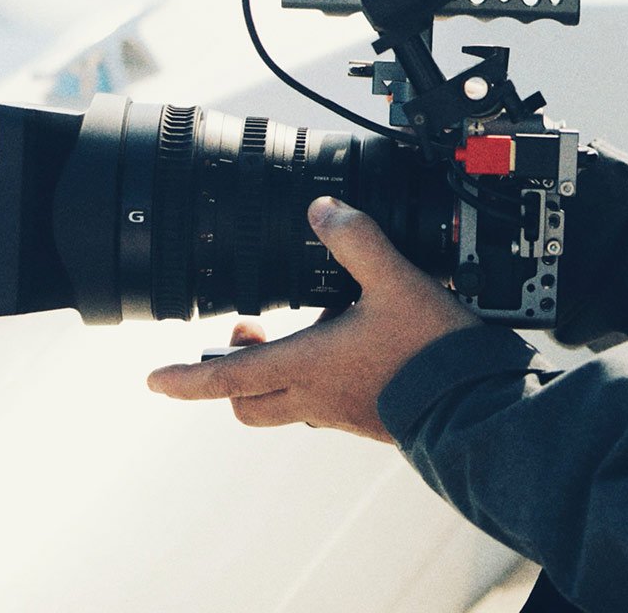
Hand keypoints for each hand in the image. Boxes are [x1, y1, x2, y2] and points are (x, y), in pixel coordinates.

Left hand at [146, 196, 480, 441]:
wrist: (474, 406)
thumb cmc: (431, 351)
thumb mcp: (395, 281)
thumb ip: (358, 240)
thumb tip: (323, 209)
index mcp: (308, 366)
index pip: (226, 379)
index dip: (183, 380)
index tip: (154, 381)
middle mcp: (315, 396)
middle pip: (246, 402)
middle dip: (225, 379)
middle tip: (233, 343)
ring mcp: (339, 412)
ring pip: (281, 407)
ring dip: (268, 380)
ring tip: (287, 339)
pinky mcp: (366, 417)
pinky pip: (319, 406)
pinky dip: (311, 383)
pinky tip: (341, 352)